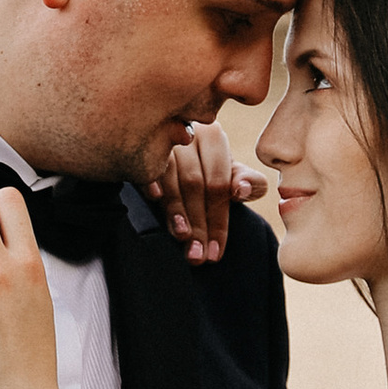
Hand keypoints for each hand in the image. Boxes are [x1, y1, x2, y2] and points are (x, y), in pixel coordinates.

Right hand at [145, 118, 265, 265]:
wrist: (170, 145)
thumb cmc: (205, 165)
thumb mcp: (230, 173)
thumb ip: (248, 182)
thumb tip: (242, 190)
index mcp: (213, 137)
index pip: (219, 184)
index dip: (219, 221)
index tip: (215, 253)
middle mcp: (188, 132)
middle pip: (195, 184)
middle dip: (198, 224)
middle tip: (197, 256)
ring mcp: (162, 137)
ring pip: (172, 178)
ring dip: (176, 211)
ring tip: (182, 238)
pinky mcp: (139, 144)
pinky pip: (145, 164)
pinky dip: (150, 180)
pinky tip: (154, 197)